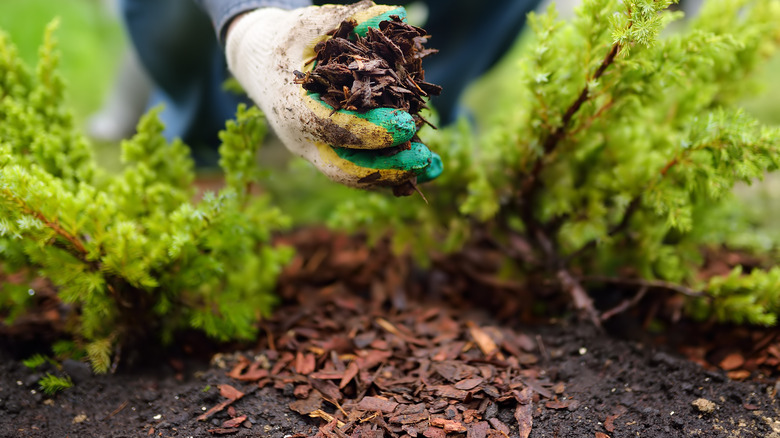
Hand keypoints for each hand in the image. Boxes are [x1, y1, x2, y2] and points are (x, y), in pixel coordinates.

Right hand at [225, 0, 441, 188]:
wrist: (260, 64)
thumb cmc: (288, 41)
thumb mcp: (311, 24)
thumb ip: (350, 20)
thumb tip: (392, 15)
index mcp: (293, 106)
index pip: (333, 127)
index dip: (371, 130)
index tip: (407, 124)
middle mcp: (301, 138)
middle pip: (344, 168)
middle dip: (386, 167)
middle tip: (424, 158)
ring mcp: (314, 151)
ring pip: (354, 176)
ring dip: (395, 175)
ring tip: (433, 167)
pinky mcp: (327, 154)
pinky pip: (360, 170)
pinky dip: (391, 172)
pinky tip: (425, 168)